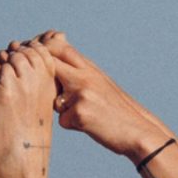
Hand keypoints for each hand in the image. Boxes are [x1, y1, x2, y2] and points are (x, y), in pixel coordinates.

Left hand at [36, 32, 166, 159]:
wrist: (139, 130)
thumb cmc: (117, 108)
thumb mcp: (100, 82)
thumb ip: (78, 70)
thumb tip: (55, 52)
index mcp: (90, 67)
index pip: (58, 47)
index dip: (41, 52)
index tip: (38, 66)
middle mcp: (85, 76)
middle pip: (49, 64)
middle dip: (41, 76)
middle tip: (50, 92)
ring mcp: (82, 93)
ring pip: (53, 99)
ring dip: (62, 109)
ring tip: (85, 113)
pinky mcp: (80, 113)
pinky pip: (63, 121)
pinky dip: (73, 125)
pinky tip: (91, 125)